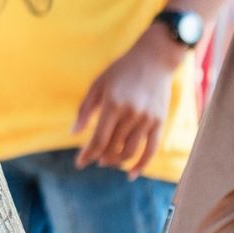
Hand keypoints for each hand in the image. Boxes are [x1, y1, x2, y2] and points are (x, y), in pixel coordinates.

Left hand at [73, 30, 179, 175]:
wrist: (155, 58)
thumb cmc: (121, 70)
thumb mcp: (98, 84)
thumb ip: (85, 109)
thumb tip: (74, 133)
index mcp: (113, 105)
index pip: (98, 139)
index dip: (87, 155)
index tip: (79, 164)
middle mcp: (131, 114)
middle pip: (113, 147)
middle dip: (100, 157)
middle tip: (93, 159)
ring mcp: (147, 119)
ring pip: (130, 151)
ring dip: (116, 160)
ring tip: (107, 162)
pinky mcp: (160, 122)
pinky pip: (151, 149)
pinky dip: (141, 164)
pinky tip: (131, 174)